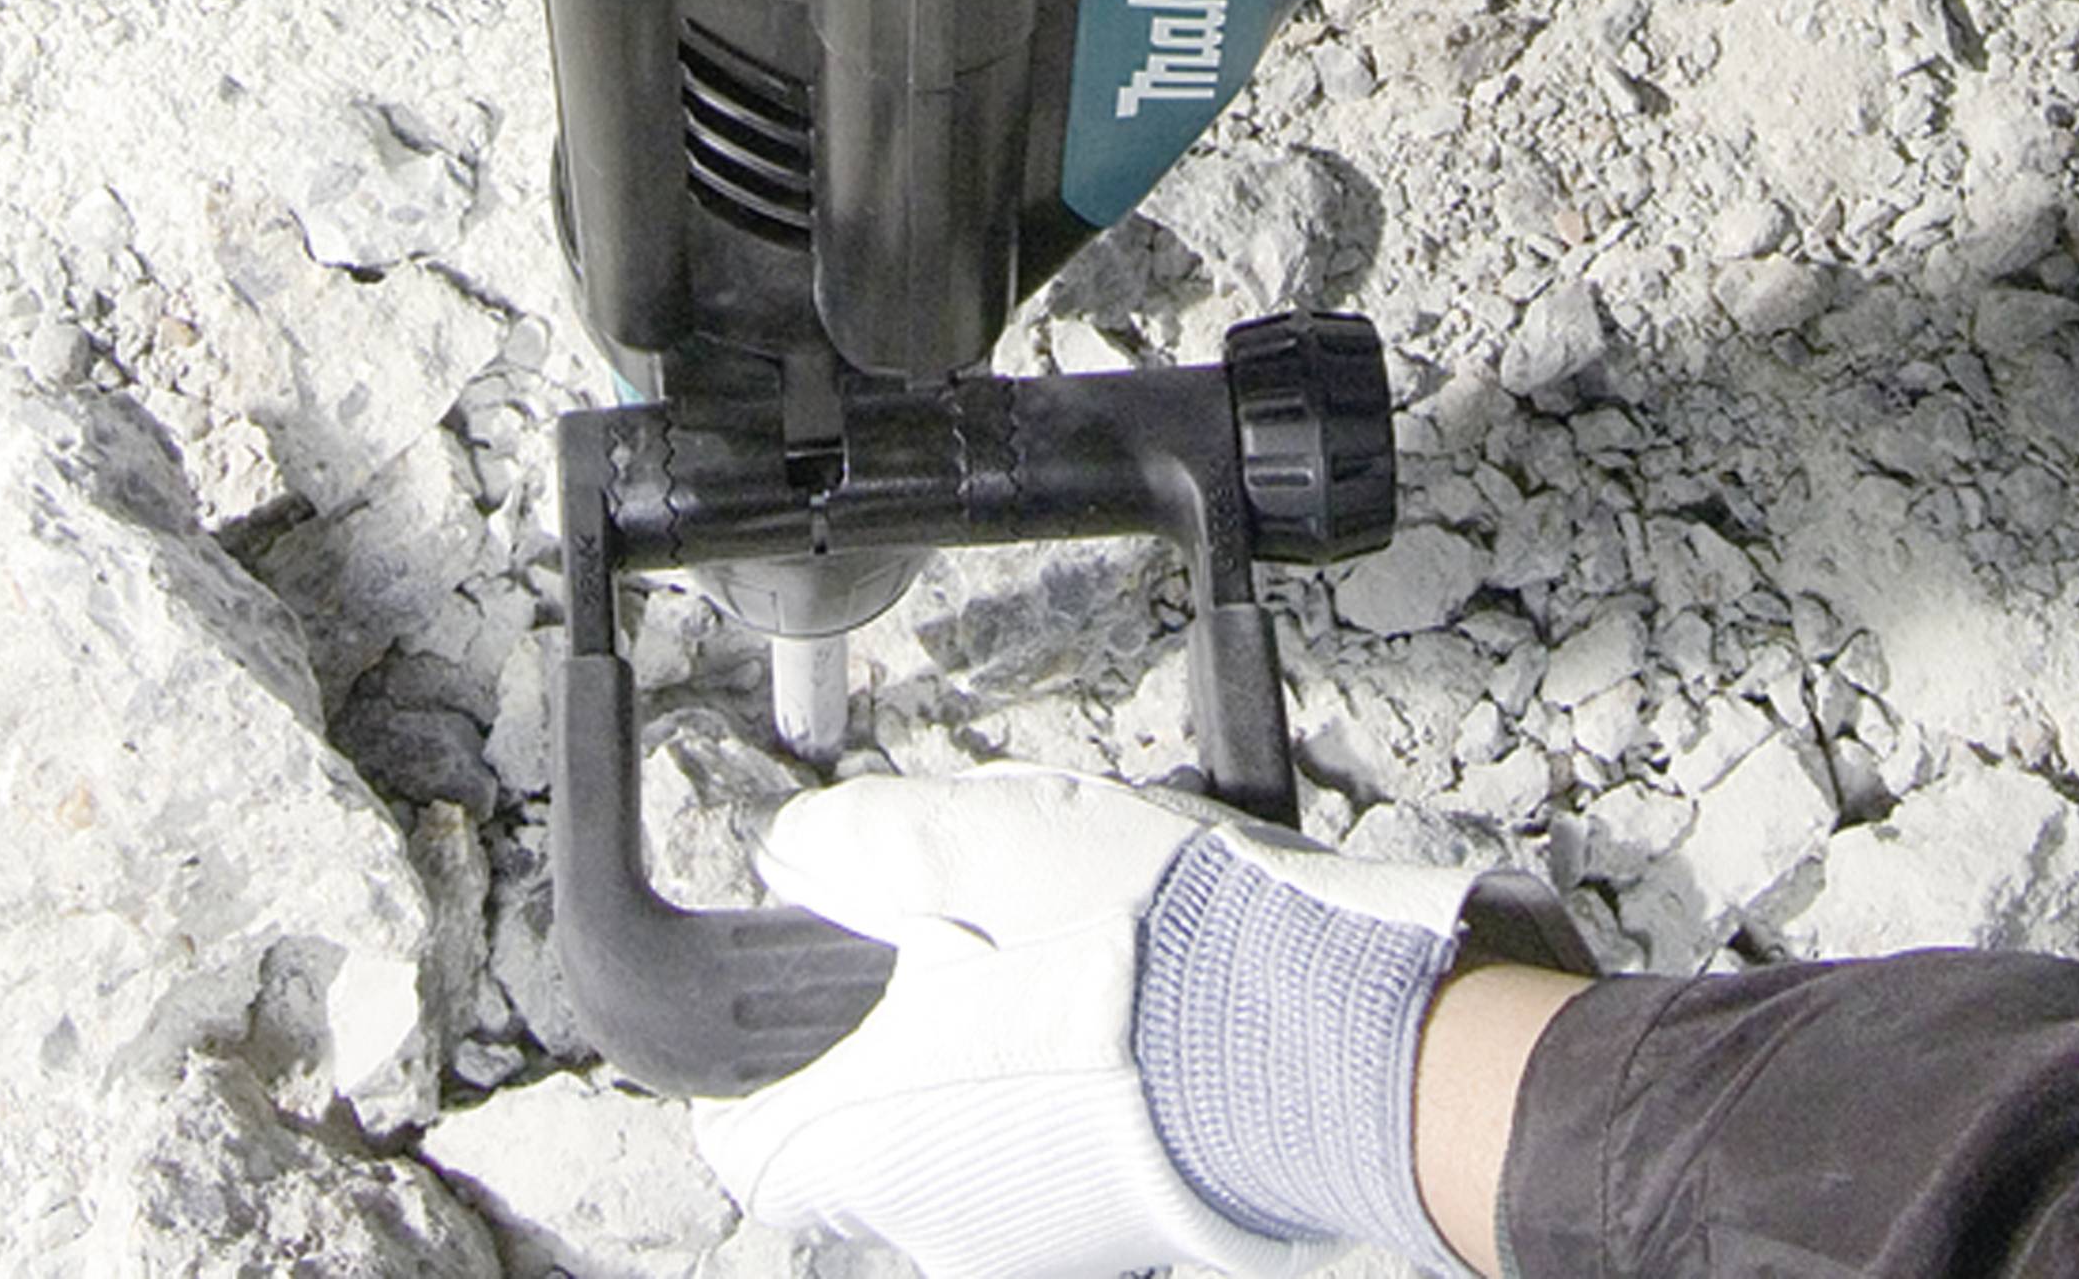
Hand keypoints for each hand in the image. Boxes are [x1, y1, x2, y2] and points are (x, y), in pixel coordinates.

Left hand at [691, 767, 1568, 1278]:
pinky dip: (1072, 1075)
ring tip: (1068, 936)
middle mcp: (939, 1218)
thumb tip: (798, 846)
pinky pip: (1057, 1152)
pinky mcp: (1123, 1230)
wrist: (1333, 1040)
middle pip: (863, 1128)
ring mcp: (1036, 1237)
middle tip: (959, 930)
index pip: (745, 1135)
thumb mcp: (986, 843)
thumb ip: (869, 842)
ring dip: (995, 1039)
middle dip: (900, 1025)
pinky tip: (1137, 991)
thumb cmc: (1159, 954)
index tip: (791, 989)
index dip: (755, 1056)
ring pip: (966, 1135)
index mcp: (872, 1140)